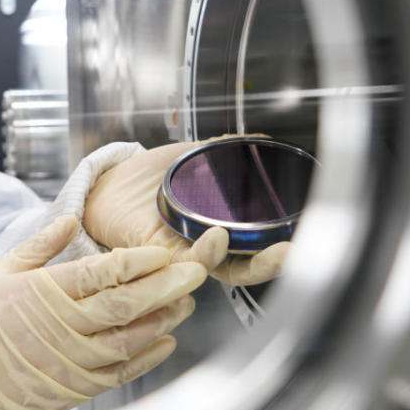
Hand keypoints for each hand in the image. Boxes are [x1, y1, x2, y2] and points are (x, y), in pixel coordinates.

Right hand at [0, 215, 206, 409]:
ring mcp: (72, 360)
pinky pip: (122, 371)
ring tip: (186, 300)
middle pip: (125, 304)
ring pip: (130, 338)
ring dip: (164, 318)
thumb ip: (41, 243)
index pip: (100, 273)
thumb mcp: (2, 271)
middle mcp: (62, 327)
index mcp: (43, 293)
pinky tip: (167, 340)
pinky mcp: (78, 386)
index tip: (161, 251)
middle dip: (166, 285)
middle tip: (195, 270)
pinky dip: (149, 356)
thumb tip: (71, 218)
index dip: (136, 262)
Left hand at [83, 135, 289, 285]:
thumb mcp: (189, 162)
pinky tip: (216, 238)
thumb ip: (221, 154)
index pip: (255, 250)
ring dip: (235, 260)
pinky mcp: (155, 255)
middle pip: (243, 269)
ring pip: (215, 270)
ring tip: (253, 244)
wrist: (108, 187)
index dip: (280, 249)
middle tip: (291, 252)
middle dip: (270, 264)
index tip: (301, 239)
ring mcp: (178, 256)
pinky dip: (202, 252)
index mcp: (216, 232)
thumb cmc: (147, 182)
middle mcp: (200, 250)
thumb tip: (256, 139)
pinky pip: (182, 261)